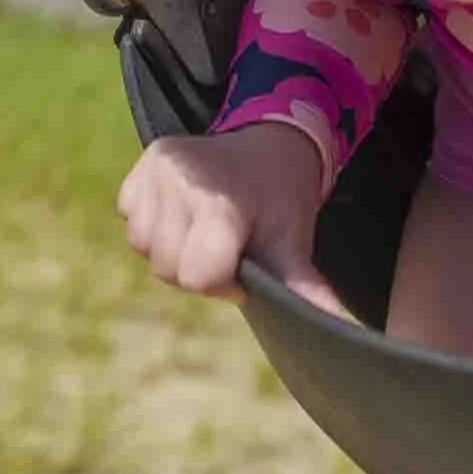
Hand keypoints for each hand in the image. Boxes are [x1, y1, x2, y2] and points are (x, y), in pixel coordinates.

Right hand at [117, 121, 342, 316]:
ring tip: (204, 229)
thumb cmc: (282, 197)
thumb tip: (340, 330)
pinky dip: (155, 228)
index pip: (198, 276)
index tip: (244, 264)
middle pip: (168, 269)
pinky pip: (132, 223)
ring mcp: (153, 172)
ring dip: (174, 250)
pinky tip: (183, 214)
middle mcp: (179, 180)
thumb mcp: (294, 240)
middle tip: (227, 246)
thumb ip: (304, 288)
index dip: (222, 283)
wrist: (268, 144)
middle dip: (198, 270)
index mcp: (219, 200)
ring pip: (145, 248)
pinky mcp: (137, 170)